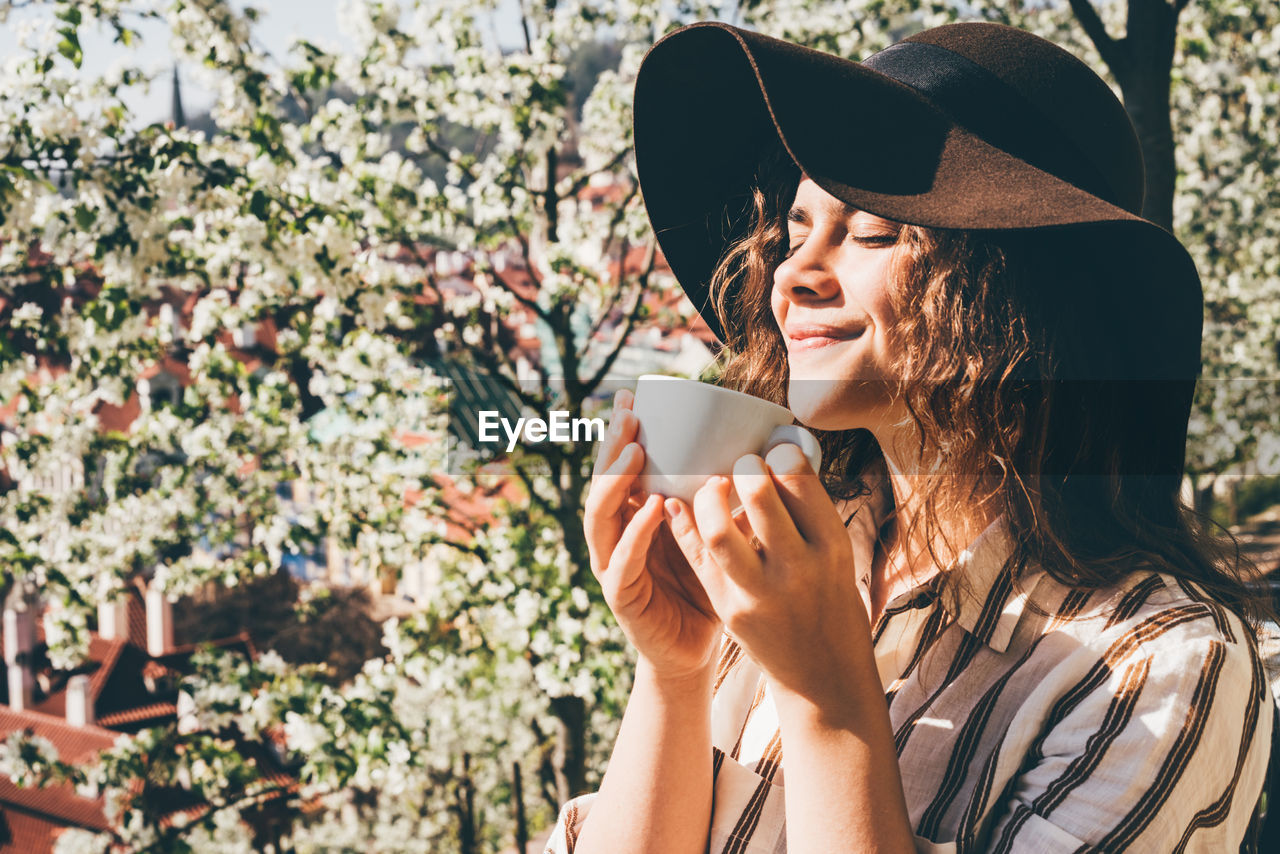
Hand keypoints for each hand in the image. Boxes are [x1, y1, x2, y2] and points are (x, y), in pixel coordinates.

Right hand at [583, 389, 721, 681]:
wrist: (698, 649)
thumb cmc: (709, 586)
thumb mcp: (719, 533)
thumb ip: (723, 499)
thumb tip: (759, 452)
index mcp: (635, 514)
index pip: (620, 466)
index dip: (621, 432)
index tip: (633, 395)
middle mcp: (617, 534)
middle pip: (602, 483)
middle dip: (611, 446)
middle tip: (628, 414)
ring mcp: (613, 564)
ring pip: (600, 517)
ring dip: (614, 482)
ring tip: (634, 453)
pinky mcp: (622, 597)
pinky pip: (622, 563)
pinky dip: (635, 535)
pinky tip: (651, 510)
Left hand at [663, 443, 874, 704]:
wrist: (823, 675)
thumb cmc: (831, 602)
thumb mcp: (837, 556)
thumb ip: (809, 513)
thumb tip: (779, 455)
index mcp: (832, 547)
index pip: (800, 482)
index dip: (781, 455)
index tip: (773, 451)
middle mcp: (798, 568)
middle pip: (761, 498)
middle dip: (745, 469)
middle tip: (742, 465)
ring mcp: (759, 592)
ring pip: (719, 530)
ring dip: (709, 497)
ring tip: (714, 486)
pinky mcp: (729, 609)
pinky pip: (697, 558)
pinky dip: (681, 524)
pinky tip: (674, 504)